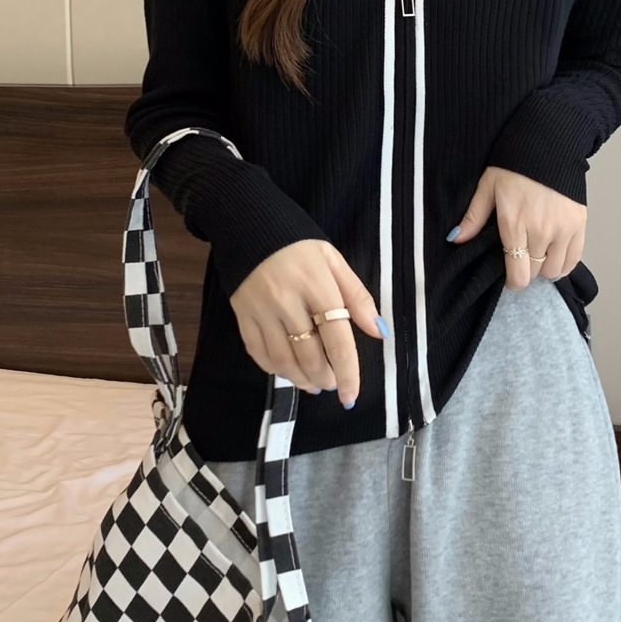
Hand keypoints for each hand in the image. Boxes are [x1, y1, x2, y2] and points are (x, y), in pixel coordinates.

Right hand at [229, 239, 386, 408]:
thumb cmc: (298, 243)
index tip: (351, 397)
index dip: (347, 372)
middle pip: (309, 355)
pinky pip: (258, 353)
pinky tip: (288, 370)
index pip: (337, 339)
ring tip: (314, 383)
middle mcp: (287, 300)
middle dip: (325, 378)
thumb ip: (357, 297)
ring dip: (301, 380)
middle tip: (334, 383)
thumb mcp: (334, 260)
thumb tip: (379, 332)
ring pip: (282, 360)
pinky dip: (275, 369)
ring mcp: (261, 310)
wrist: (249, 224)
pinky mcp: (242, 314)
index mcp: (317, 285)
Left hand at [447, 166, 586, 289]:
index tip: (510, 278)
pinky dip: (564, 264)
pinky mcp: (580, 224)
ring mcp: (563, 229)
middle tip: (521, 260)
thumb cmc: (514, 165)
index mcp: (515, 224)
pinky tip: (555, 258)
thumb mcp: (487, 187)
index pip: (518, 273)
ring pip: (555, 269)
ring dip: (545, 268)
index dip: (513, 282)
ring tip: (537, 257)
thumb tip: (456, 239)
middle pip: (535, 273)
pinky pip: (574, 258)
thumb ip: (473, 217)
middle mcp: (541, 231)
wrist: (548, 143)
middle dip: (526, 271)